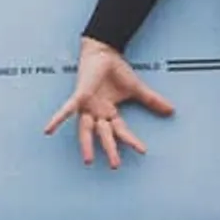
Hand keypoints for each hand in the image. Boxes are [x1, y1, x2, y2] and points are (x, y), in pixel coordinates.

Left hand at [41, 39, 175, 169]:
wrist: (104, 52)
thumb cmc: (115, 71)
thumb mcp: (136, 89)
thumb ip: (152, 101)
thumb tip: (171, 110)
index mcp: (110, 113)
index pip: (121, 131)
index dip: (131, 141)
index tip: (143, 151)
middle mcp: (98, 113)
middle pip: (104, 135)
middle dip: (109, 149)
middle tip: (115, 166)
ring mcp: (87, 106)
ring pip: (85, 129)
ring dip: (86, 144)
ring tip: (88, 160)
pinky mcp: (79, 96)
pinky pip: (67, 110)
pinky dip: (57, 119)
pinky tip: (48, 130)